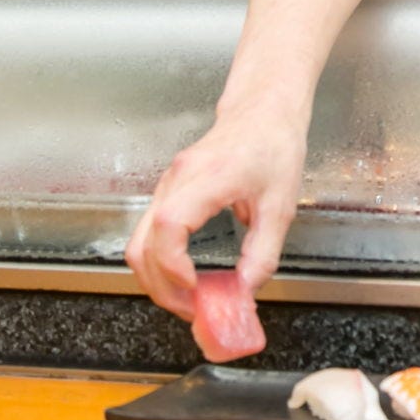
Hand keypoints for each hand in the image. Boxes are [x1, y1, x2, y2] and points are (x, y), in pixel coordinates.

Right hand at [125, 99, 306, 320]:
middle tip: (195, 308)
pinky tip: (187, 273)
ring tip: (191, 296)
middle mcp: (179, 179)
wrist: (263, 111)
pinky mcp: (168, 190)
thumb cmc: (274, 146)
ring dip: (157, 277)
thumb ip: (263, 253)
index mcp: (209, 177)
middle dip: (163, 286)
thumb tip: (244, 292)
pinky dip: (160, 260)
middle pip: (142, 244)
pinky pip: (150, 232)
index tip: (195, 287)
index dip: (173, 265)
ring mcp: (168, 184)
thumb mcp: (281, 205)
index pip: (169, 225)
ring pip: (139, 242)